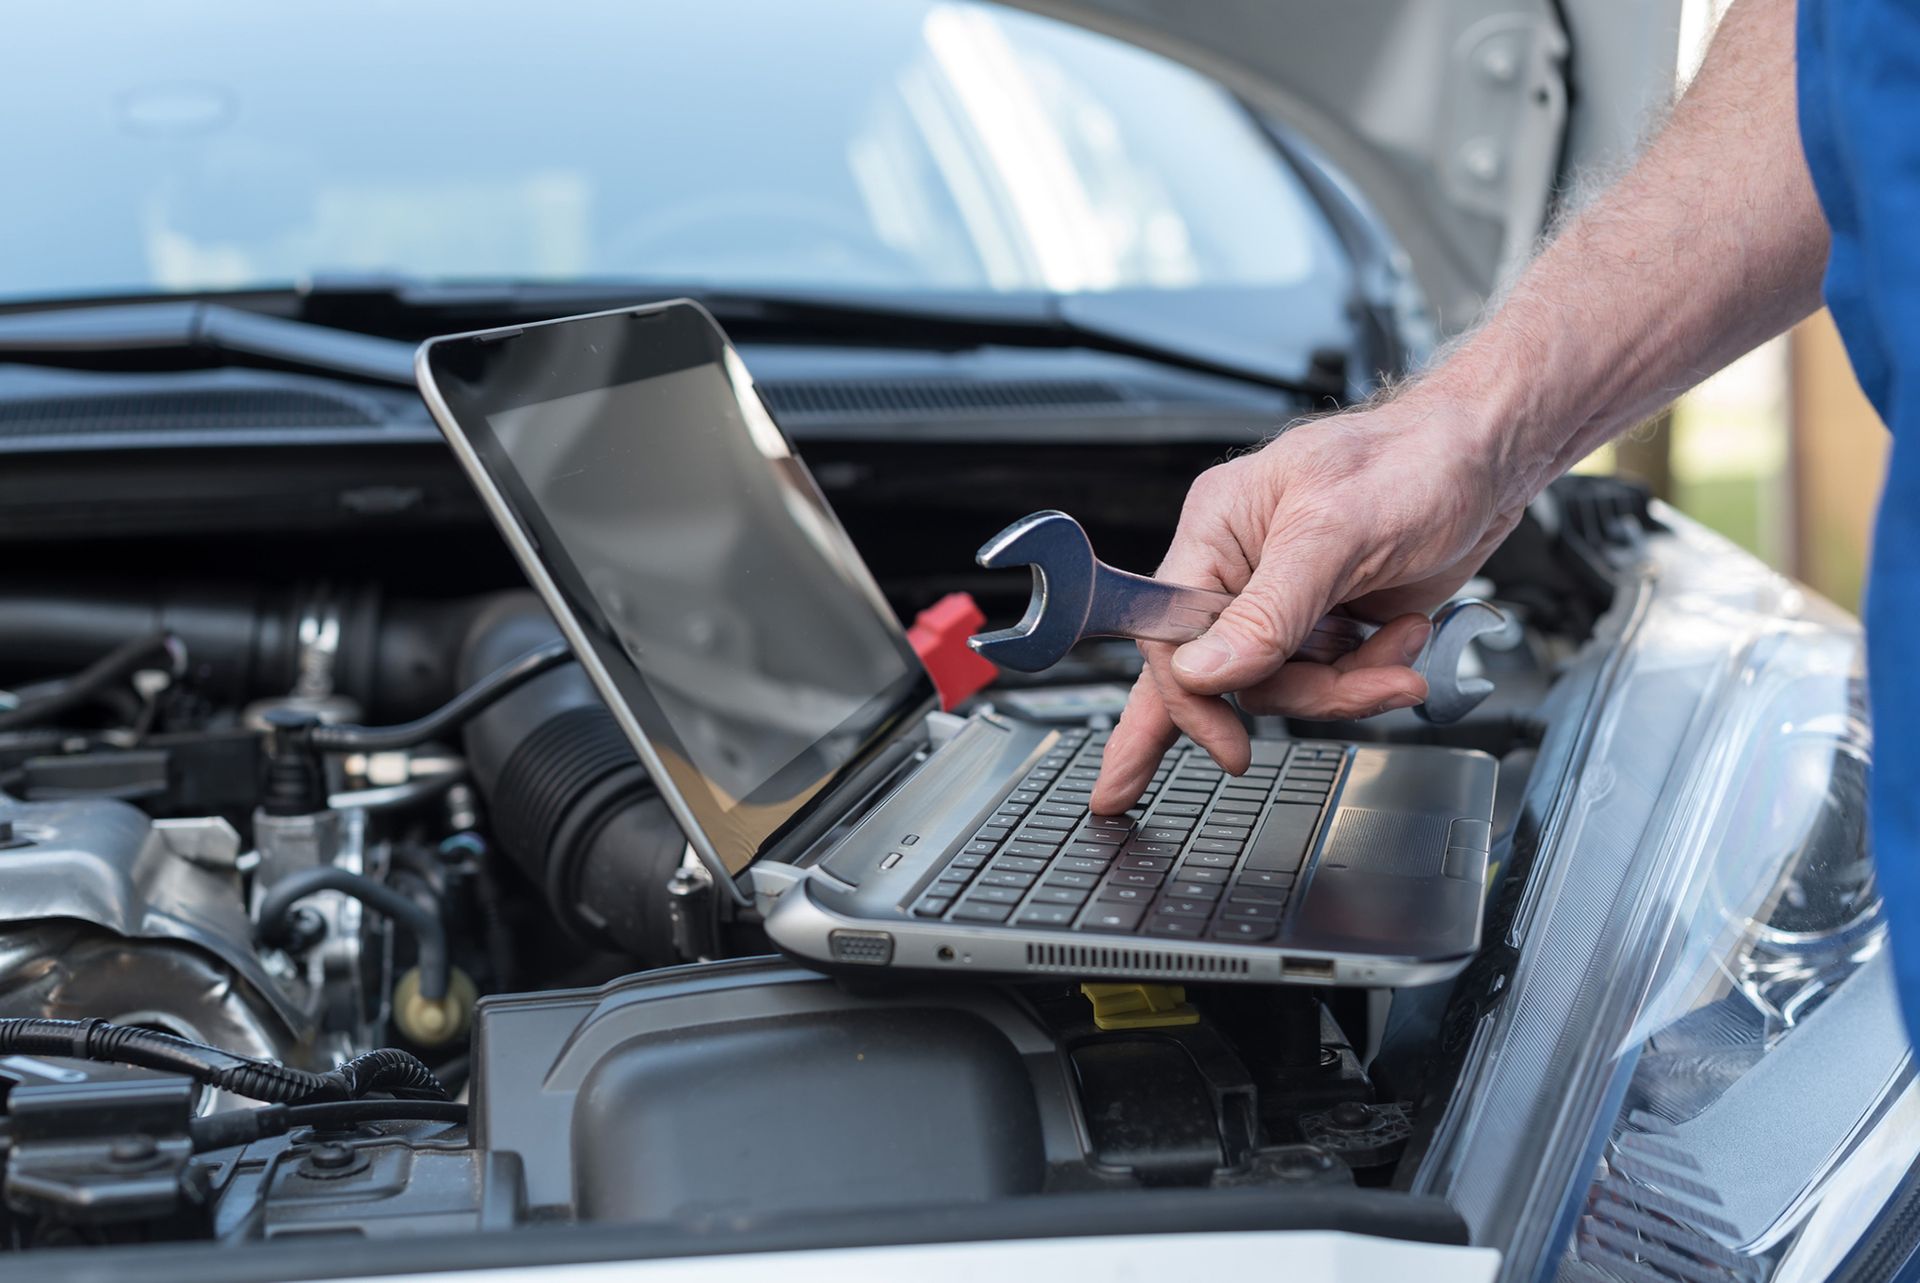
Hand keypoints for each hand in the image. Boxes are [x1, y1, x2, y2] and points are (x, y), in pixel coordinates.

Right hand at [1090, 395, 1523, 811]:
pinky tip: (1404, 642)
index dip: (1192, 697)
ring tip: (1399, 652)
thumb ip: (1267, 610)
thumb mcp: (1337, 533)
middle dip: (1289, 696)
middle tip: (1329, 704)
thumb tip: (1203, 672)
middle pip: (1225, 674)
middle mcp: (1242, 570)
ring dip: (1347, 685)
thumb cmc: (1415, 460)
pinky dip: (1371, 678)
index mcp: (1218, 531)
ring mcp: (1285, 602)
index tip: (1227, 745)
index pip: (1170, 633)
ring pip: (1283, 687)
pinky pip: (1327, 684)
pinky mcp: (1327, 626)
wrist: (1489, 462)